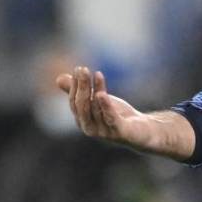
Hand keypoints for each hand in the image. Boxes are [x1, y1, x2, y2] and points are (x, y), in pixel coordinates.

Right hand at [55, 65, 194, 159]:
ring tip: (95, 74)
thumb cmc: (118, 116)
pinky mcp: (119, 132)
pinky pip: (110, 118)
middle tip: (83, 69)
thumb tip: (58, 78)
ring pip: (95, 110)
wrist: (143, 131)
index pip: (74, 102)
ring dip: (94, 90)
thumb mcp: (98, 101)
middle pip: (81, 106)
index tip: (79, 68)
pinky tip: (102, 93)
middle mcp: (90, 128)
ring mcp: (104, 132)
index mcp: (83, 121)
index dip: (75, 86)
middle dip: (81, 86)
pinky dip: (105, 106)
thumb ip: (81, 92)